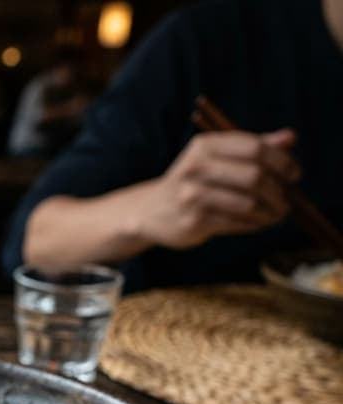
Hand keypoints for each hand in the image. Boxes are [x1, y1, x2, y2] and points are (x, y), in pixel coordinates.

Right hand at [143, 128, 299, 248]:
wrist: (150, 212)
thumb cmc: (192, 182)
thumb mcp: (216, 158)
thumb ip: (253, 147)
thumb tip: (290, 138)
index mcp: (204, 146)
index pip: (255, 148)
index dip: (281, 161)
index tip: (294, 175)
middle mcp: (196, 168)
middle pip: (254, 176)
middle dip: (278, 190)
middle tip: (287, 200)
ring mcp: (192, 197)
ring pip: (248, 203)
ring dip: (270, 211)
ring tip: (278, 214)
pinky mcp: (193, 222)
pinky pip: (236, 222)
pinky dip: (255, 224)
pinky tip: (259, 223)